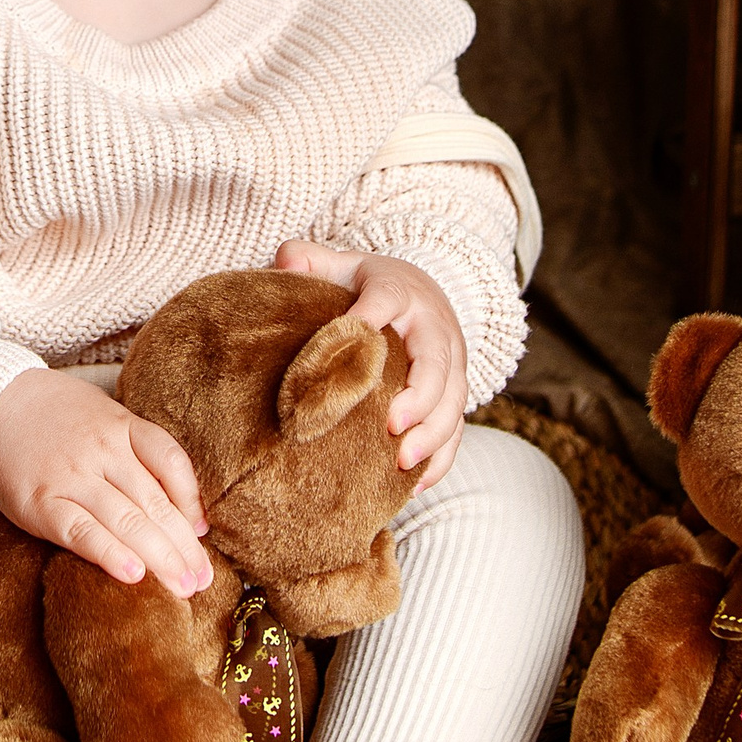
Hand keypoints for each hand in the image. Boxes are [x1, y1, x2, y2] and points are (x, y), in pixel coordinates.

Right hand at [0, 368, 214, 597]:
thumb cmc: (56, 420)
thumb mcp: (103, 418)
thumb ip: (140, 454)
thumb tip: (188, 511)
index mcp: (122, 427)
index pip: (170, 462)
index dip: (192, 502)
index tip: (203, 535)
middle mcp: (102, 450)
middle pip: (155, 502)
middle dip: (183, 546)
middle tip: (203, 580)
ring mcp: (71, 475)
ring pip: (127, 520)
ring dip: (160, 559)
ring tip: (182, 588)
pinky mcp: (41, 502)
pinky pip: (82, 531)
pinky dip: (110, 554)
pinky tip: (134, 575)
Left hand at [274, 243, 467, 486]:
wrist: (424, 293)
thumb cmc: (372, 285)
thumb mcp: (346, 266)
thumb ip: (314, 261)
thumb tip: (284, 257)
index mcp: (401, 291)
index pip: (387, 300)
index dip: (370, 316)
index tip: (353, 338)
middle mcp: (435, 328)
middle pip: (436, 363)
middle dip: (419, 397)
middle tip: (391, 426)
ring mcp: (452, 363)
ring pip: (454, 401)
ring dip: (432, 435)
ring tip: (402, 462)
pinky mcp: (456, 393)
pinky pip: (457, 429)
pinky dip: (440, 458)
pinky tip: (414, 484)